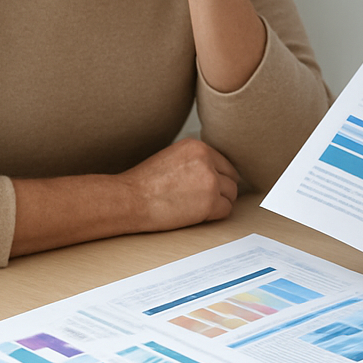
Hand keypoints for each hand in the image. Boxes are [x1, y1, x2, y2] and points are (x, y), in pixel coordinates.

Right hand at [120, 138, 240, 231]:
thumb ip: (195, 161)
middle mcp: (207, 160)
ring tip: (198, 208)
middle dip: (221, 190)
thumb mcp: (172, 157)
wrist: (130, 199)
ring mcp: (210, 181)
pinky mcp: (210, 202)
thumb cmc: (144, 183)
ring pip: (231, 194)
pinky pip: (226, 210)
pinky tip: (197, 215)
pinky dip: (214, 215)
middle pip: (231, 178)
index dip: (218, 177)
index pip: (224, 163)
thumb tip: (214, 171)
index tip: (210, 187)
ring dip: (219, 203)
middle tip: (205, 200)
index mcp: (197, 147)